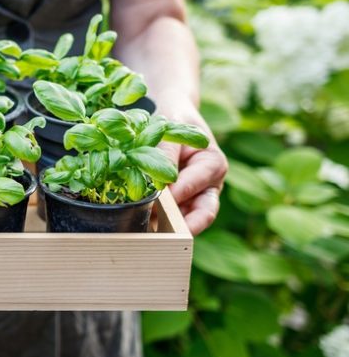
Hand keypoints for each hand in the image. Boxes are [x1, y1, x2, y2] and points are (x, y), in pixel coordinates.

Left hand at [155, 96, 227, 234]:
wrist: (174, 119)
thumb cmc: (175, 122)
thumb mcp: (171, 131)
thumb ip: (165, 156)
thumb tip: (158, 184)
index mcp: (213, 164)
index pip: (194, 185)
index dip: (175, 196)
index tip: (155, 204)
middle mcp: (210, 185)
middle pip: (204, 213)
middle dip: (184, 227)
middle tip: (162, 237)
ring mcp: (197, 197)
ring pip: (189, 220)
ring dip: (170, 229)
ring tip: (148, 237)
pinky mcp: (183, 203)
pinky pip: (174, 218)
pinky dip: (161, 225)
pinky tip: (143, 229)